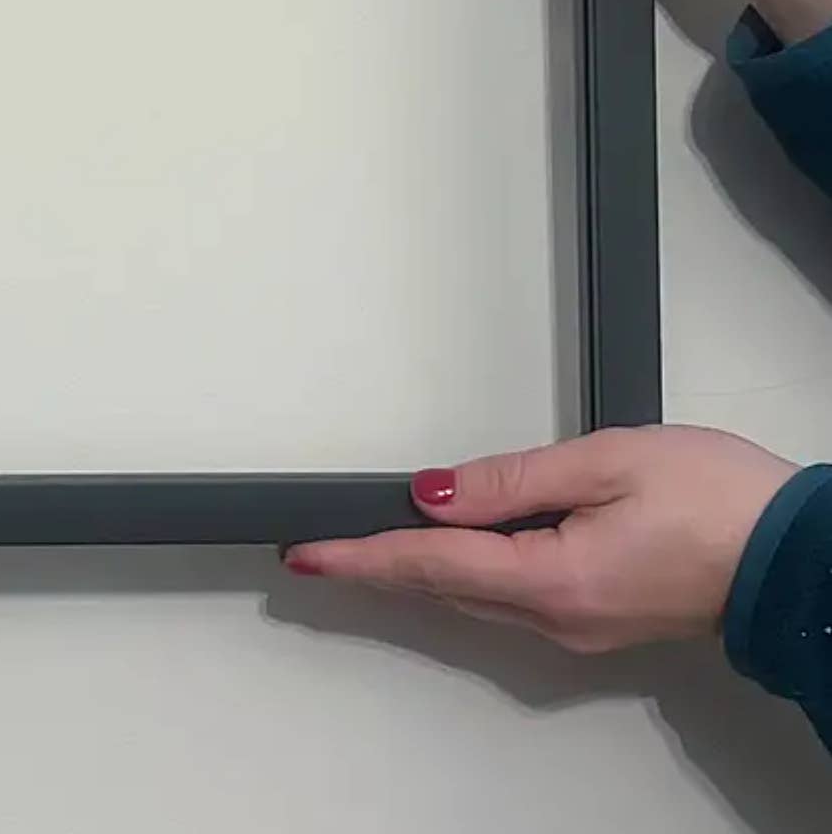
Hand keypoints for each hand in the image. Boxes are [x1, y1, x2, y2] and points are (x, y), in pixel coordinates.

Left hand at [283, 427, 795, 652]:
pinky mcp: (600, 618)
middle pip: (444, 588)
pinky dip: (467, 572)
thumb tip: (436, 492)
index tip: (308, 555)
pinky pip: (511, 597)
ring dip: (418, 570)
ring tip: (365, 542)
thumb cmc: (725, 501)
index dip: (363, 557)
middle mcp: (559, 620)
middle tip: (320, 545)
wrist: (806, 556)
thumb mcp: (606, 461)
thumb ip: (511, 479)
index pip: (430, 566)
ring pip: (474, 597)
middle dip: (378, 566)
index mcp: (553, 581)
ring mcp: (580, 628)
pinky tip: (450, 549)